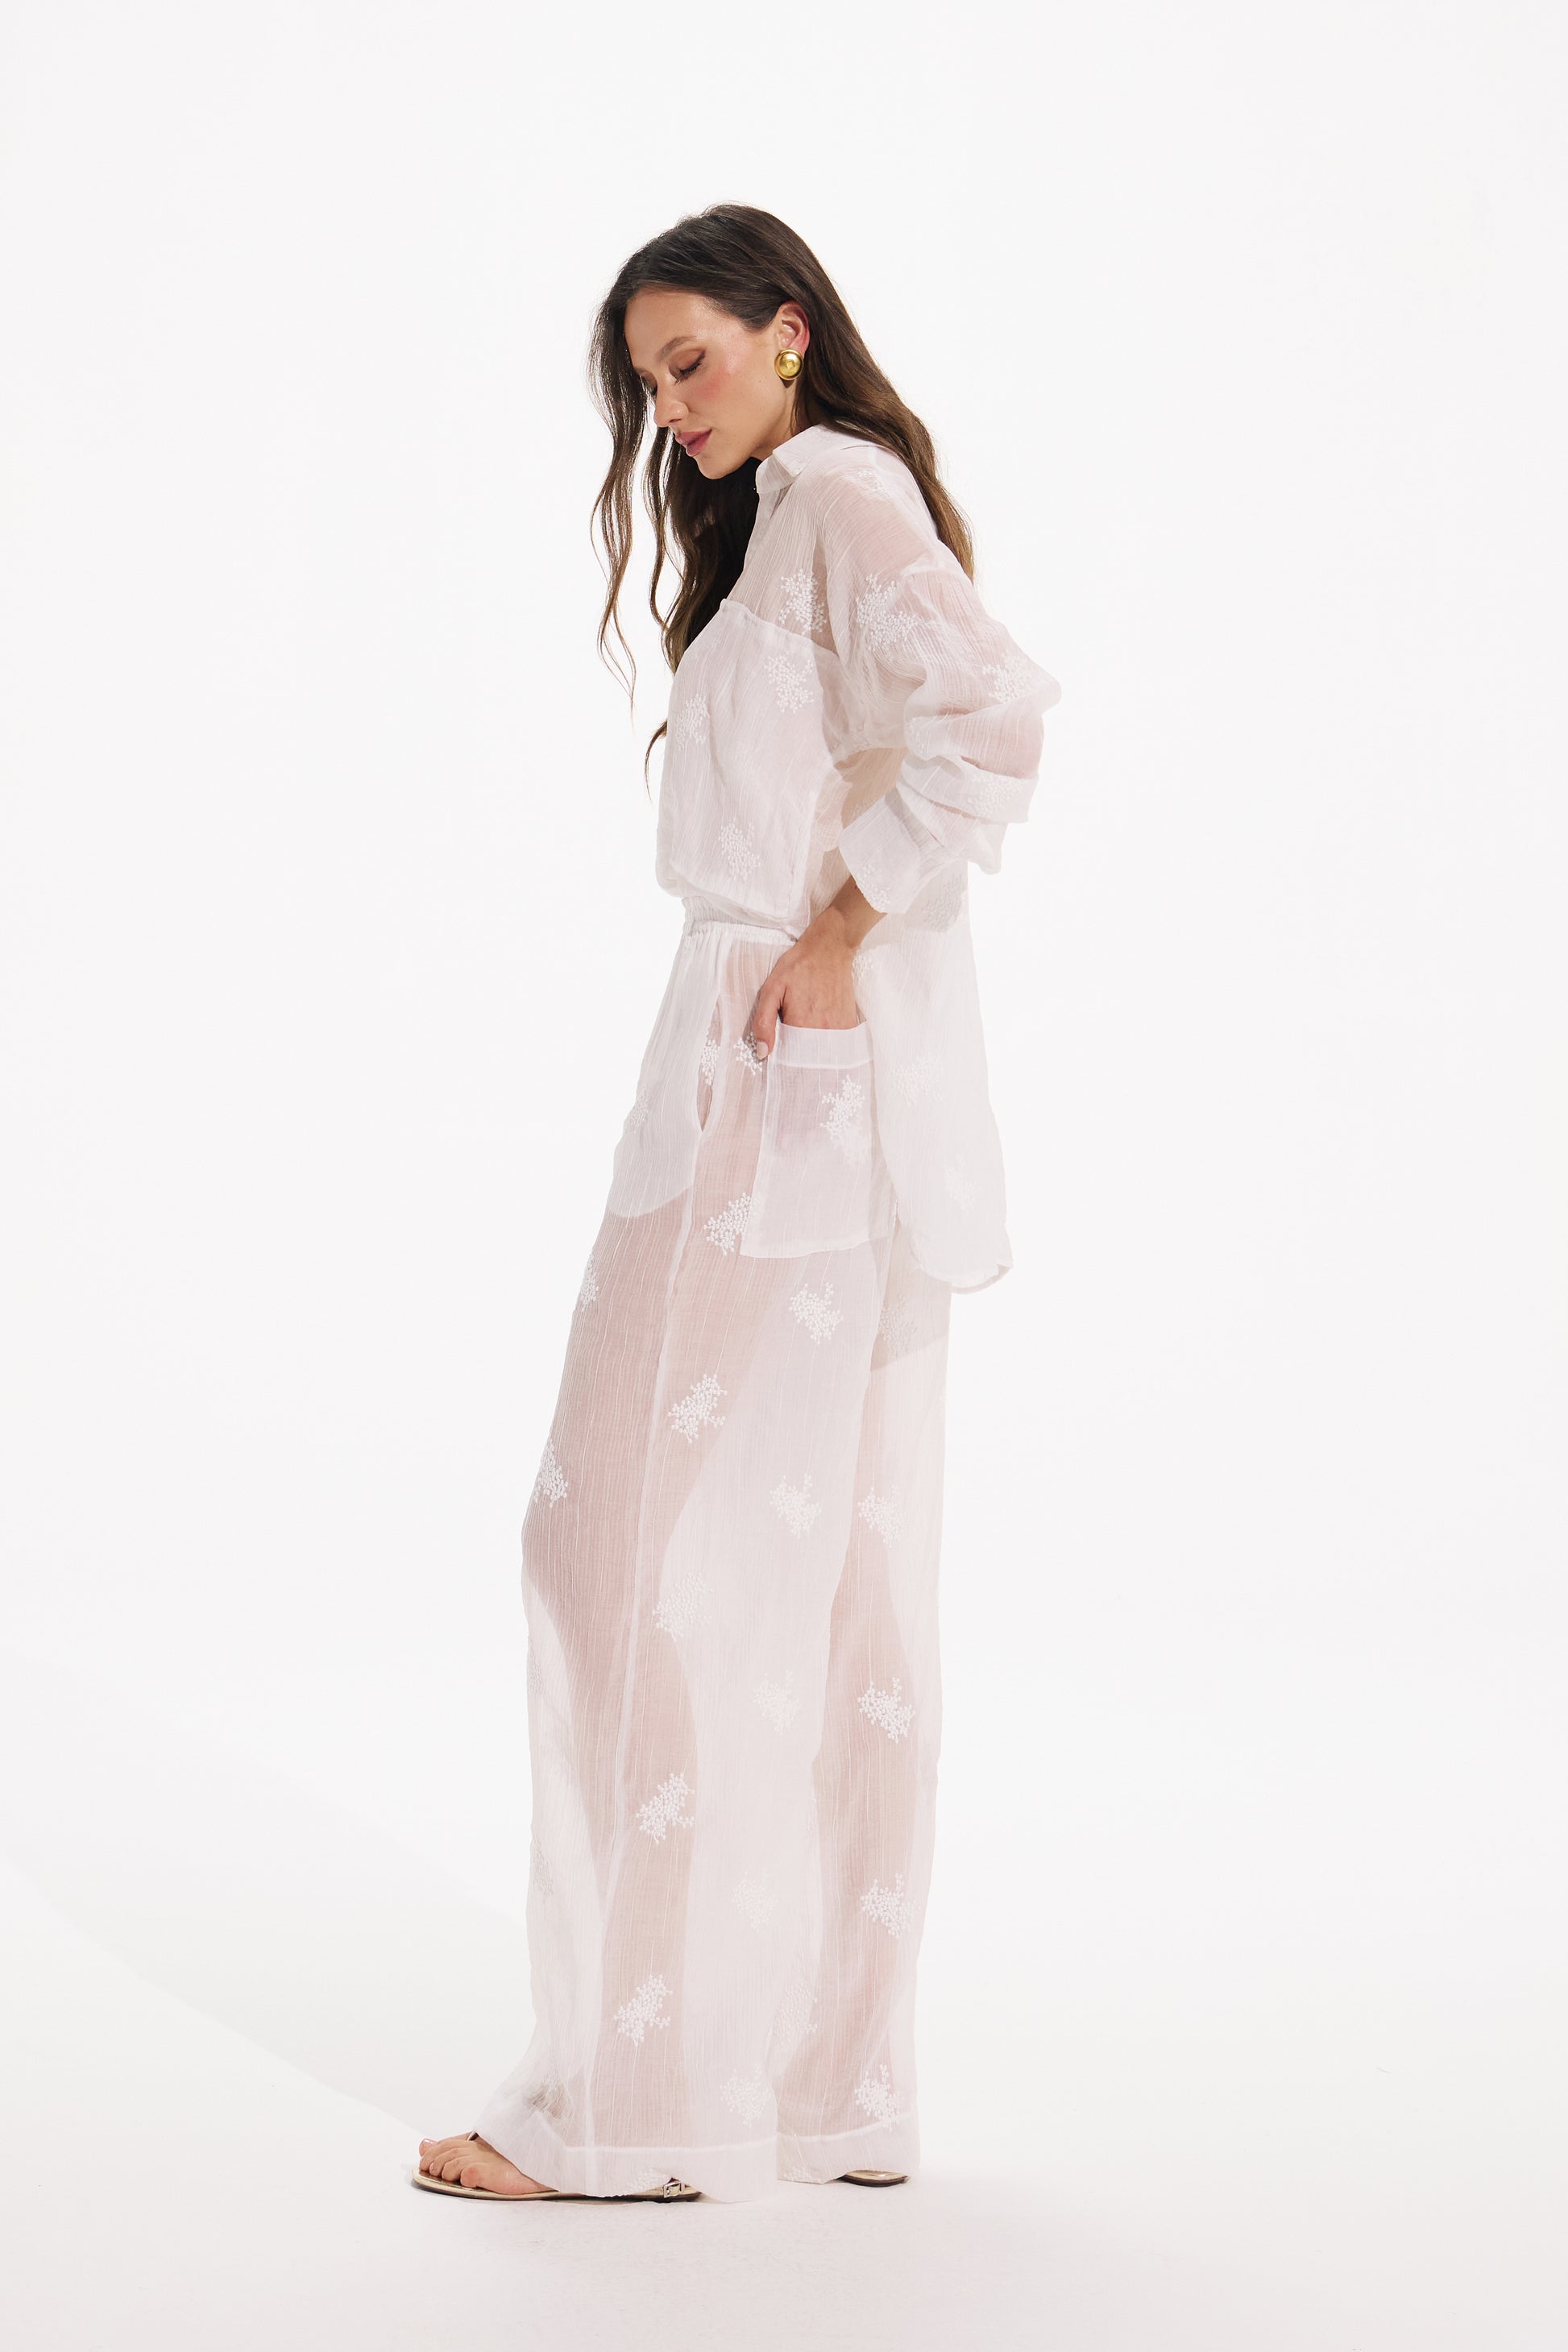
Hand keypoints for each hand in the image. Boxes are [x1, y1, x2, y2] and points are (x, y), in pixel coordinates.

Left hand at [750, 878, 882, 1055]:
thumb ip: (763, 1022)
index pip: (789, 1059)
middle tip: (792, 1044)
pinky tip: (820, 1035)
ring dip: (814, 1053)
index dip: (782, 1060)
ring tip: (806, 1038)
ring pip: (823, 1055)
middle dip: (798, 1059)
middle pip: (807, 1059)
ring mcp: (838, 1028)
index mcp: (800, 1024)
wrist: (829, 948)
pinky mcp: (849, 1023)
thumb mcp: (771, 989)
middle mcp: (822, 1030)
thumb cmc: (798, 966)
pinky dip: (828, 1046)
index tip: (778, 1055)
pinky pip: (837, 1046)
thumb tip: (763, 1052)